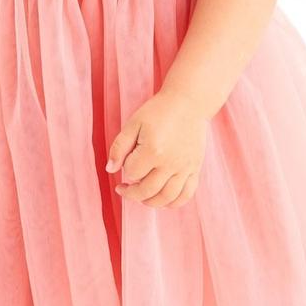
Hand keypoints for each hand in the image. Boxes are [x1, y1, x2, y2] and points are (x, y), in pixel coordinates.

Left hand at [105, 87, 209, 208]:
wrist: (188, 102)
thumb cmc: (159, 111)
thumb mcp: (134, 123)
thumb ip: (119, 147)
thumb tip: (110, 170)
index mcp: (153, 150)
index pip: (132, 173)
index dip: (126, 168)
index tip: (127, 159)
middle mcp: (170, 163)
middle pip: (147, 190)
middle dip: (132, 193)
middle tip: (125, 188)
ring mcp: (185, 167)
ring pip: (167, 198)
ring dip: (150, 202)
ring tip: (142, 196)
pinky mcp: (195, 168)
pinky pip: (186, 194)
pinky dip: (174, 203)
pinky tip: (163, 200)